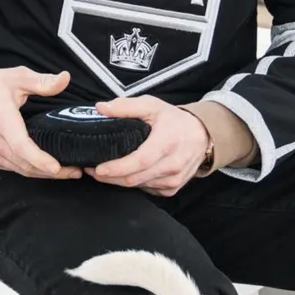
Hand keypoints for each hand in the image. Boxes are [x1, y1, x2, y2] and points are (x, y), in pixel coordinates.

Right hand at [0, 66, 82, 179]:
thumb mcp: (17, 77)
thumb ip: (42, 81)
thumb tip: (66, 78)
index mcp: (2, 119)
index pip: (21, 146)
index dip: (40, 160)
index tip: (57, 167)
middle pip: (24, 164)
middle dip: (51, 172)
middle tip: (76, 171)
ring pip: (19, 170)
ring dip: (42, 174)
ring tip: (66, 172)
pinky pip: (11, 169)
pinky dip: (29, 170)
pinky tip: (44, 169)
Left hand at [85, 96, 209, 197]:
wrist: (202, 135)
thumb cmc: (174, 119)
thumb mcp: (151, 105)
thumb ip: (125, 106)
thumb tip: (101, 108)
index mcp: (166, 142)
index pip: (138, 162)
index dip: (116, 168)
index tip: (97, 168)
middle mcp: (172, 164)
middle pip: (135, 179)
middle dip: (110, 177)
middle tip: (92, 170)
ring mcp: (173, 179)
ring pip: (139, 186)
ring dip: (119, 182)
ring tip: (105, 171)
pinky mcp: (172, 188)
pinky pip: (147, 189)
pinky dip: (134, 183)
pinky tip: (126, 174)